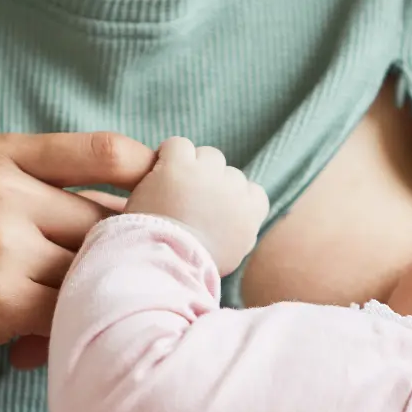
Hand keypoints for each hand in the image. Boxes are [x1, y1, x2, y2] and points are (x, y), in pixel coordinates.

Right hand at [0, 133, 153, 397]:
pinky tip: (30, 348)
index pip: (105, 150)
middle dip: (121, 261)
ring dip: (91, 303)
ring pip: (92, 271)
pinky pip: (69, 313)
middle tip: (122, 292)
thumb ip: (39, 197)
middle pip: (106, 221)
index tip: (172, 212)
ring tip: (61, 324)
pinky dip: (65, 334)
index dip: (152, 181)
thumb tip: (138, 211)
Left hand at [126, 137, 268, 274]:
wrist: (169, 261)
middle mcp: (235, 188)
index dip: (231, 197)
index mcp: (251, 212)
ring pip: (206, 155)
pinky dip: (168, 155)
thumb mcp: (232, 254)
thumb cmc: (195, 266)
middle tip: (187, 202)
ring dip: (191, 166)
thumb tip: (241, 222)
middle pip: (228, 172)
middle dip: (210, 183)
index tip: (213, 210)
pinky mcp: (180, 165)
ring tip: (171, 188)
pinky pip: (178, 145)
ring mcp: (208, 174)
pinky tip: (158, 173)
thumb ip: (241, 231)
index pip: (252, 191)